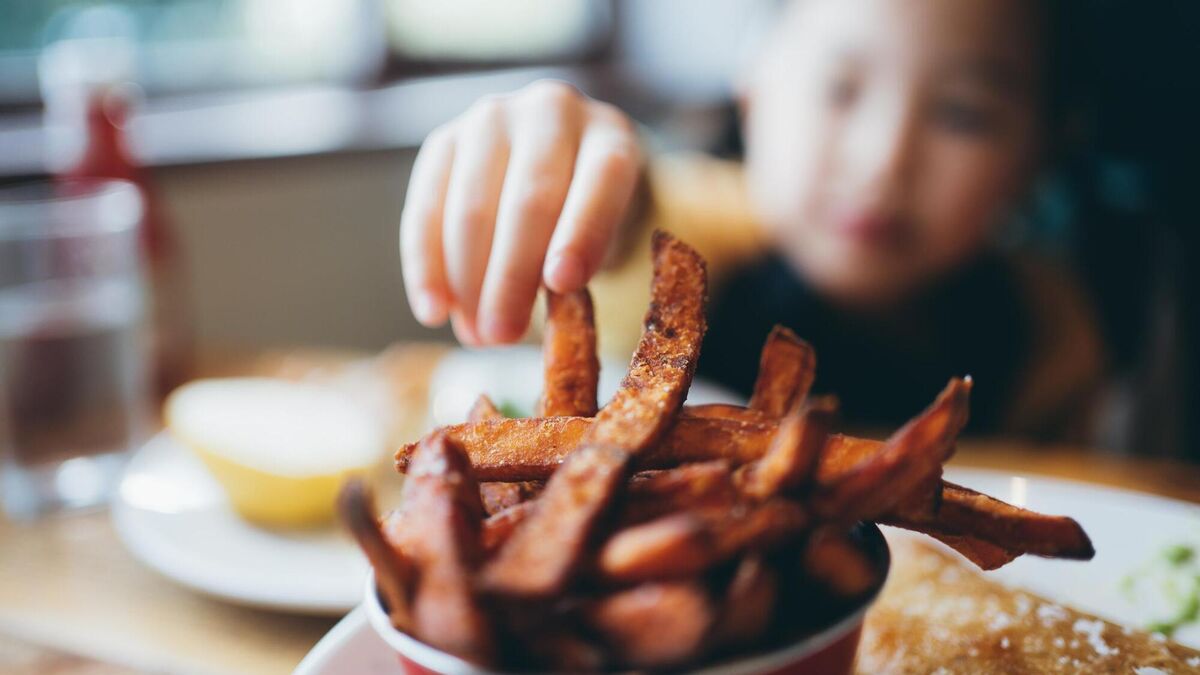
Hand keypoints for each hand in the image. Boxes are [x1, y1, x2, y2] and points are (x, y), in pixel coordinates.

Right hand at [400, 80, 641, 344]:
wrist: (562, 165)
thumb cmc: (593, 212)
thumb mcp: (611, 232)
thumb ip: (584, 261)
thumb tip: (541, 321)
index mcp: (610, 134)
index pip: (601, 179)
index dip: (581, 232)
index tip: (562, 285)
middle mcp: (551, 111)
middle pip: (529, 199)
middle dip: (512, 275)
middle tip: (503, 335)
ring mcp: (492, 120)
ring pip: (472, 206)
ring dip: (468, 280)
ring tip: (475, 335)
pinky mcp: (444, 140)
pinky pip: (426, 208)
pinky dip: (426, 265)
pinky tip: (433, 310)